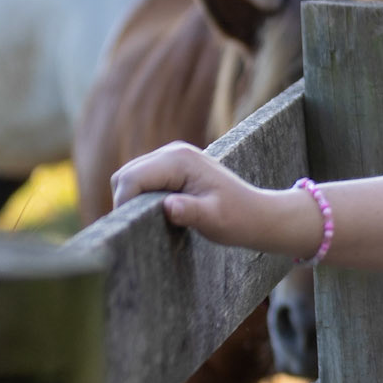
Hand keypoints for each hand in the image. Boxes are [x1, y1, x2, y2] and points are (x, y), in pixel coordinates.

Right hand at [111, 142, 313, 255]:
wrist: (257, 213)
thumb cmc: (238, 218)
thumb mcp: (215, 219)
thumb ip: (190, 212)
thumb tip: (168, 207)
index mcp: (180, 160)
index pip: (132, 178)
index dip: (124, 203)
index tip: (130, 229)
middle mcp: (173, 152)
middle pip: (126, 175)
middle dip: (125, 201)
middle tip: (136, 230)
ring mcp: (171, 157)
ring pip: (130, 177)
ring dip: (132, 200)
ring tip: (147, 224)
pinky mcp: (171, 167)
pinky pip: (142, 180)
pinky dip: (140, 197)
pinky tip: (155, 215)